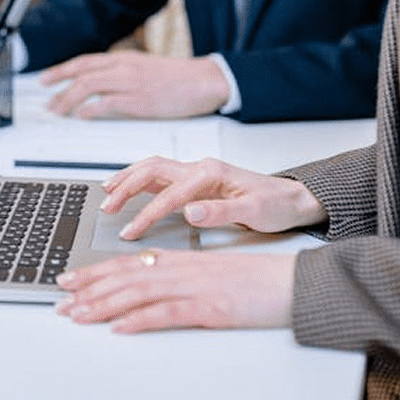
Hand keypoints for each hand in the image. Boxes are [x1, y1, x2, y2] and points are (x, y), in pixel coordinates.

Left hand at [40, 51, 230, 118]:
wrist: (204, 81)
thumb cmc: (178, 78)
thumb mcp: (145, 68)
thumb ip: (123, 73)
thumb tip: (102, 85)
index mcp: (124, 58)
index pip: (85, 61)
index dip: (62, 70)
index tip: (46, 79)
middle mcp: (123, 67)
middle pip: (81, 72)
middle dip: (58, 84)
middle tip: (45, 98)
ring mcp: (130, 82)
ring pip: (88, 85)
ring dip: (68, 98)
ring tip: (58, 110)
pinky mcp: (139, 100)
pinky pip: (106, 103)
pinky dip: (90, 109)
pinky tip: (81, 116)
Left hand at [55, 249, 296, 331]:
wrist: (290, 283)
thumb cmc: (252, 281)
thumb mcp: (208, 274)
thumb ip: (177, 278)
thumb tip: (146, 286)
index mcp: (180, 261)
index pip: (128, 264)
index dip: (95, 272)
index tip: (69, 280)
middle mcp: (181, 270)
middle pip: (125, 277)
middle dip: (89, 289)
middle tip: (60, 300)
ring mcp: (194, 288)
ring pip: (138, 293)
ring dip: (103, 305)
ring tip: (78, 314)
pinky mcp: (209, 309)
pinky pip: (167, 314)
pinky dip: (140, 320)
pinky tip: (120, 327)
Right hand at [102, 156, 324, 240]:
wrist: (293, 199)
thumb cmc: (277, 206)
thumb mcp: (255, 213)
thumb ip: (221, 212)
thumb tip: (190, 211)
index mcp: (212, 174)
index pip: (170, 194)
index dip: (147, 214)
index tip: (131, 231)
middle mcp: (200, 168)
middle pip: (152, 170)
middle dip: (126, 187)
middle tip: (106, 207)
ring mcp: (197, 172)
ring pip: (152, 168)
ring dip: (127, 179)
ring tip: (107, 194)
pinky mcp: (196, 180)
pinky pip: (160, 175)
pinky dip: (139, 179)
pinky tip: (127, 187)